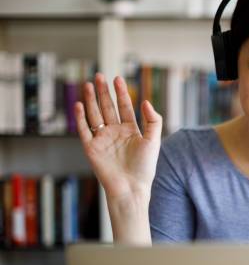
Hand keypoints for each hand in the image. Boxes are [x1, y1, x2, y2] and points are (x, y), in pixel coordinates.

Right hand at [74, 73, 162, 203]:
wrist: (131, 187)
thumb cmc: (145, 167)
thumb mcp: (153, 141)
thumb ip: (153, 120)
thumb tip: (146, 101)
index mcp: (130, 130)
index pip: (124, 107)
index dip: (121, 93)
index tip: (118, 79)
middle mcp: (115, 133)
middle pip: (108, 108)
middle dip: (103, 92)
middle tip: (100, 76)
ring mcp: (102, 140)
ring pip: (95, 115)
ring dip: (91, 100)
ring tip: (88, 84)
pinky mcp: (91, 148)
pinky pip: (84, 130)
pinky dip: (80, 117)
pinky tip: (79, 104)